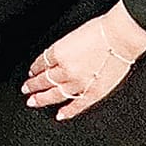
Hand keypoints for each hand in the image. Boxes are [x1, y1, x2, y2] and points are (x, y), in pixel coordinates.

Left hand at [22, 2, 145, 121]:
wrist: (120, 37)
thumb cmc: (101, 30)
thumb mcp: (73, 34)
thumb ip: (63, 49)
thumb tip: (55, 57)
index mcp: (59, 52)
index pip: (41, 63)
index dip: (35, 68)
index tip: (31, 72)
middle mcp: (65, 69)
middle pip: (44, 80)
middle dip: (32, 85)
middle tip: (25, 89)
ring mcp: (78, 83)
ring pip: (55, 94)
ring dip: (42, 99)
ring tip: (33, 101)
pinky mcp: (92, 93)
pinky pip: (76, 105)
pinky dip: (67, 111)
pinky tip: (59, 115)